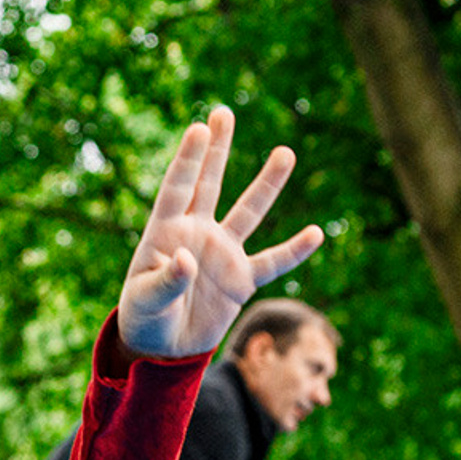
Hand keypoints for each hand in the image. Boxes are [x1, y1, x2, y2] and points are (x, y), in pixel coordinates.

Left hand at [116, 105, 323, 358]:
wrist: (163, 347)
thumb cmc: (145, 317)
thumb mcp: (146, 301)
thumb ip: (166, 280)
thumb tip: (187, 260)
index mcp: (166, 232)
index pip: (179, 188)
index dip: (190, 160)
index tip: (200, 128)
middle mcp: (196, 233)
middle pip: (210, 184)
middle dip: (218, 150)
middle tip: (223, 113)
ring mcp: (222, 254)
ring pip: (248, 213)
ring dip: (266, 185)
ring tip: (285, 153)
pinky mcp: (241, 279)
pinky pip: (272, 263)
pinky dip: (294, 251)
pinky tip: (315, 234)